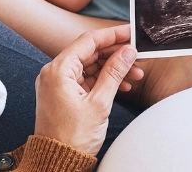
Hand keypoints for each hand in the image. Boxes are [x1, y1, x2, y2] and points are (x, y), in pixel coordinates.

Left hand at [33, 25, 143, 154]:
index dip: (112, 35)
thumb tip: (127, 52)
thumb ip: (114, 73)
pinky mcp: (63, 94)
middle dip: (116, 55)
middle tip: (137, 56)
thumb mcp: (99, 103)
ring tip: (135, 75)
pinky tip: (122, 86)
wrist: (58, 163)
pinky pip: (86, 79)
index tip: (130, 33)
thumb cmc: (73, 137)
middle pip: (90, 53)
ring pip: (90, 66)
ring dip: (113, 69)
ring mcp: (58, 84)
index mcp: (58, 70)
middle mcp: (55, 73)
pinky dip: (104, 80)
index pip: (88, 41)